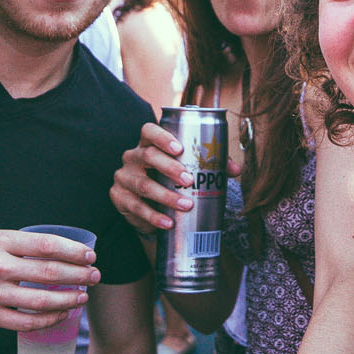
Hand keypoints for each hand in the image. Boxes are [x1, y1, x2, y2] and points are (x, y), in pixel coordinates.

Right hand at [0, 229, 100, 330]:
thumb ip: (24, 246)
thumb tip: (65, 255)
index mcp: (1, 240)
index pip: (47, 244)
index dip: (74, 251)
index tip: (91, 256)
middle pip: (49, 272)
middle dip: (78, 275)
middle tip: (95, 277)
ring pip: (40, 300)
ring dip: (67, 299)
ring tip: (83, 297)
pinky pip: (24, 322)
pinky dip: (47, 320)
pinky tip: (61, 316)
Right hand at [109, 122, 239, 234]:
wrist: (148, 208)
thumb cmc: (168, 181)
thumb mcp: (186, 169)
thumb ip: (211, 165)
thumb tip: (235, 170)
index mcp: (147, 144)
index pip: (148, 131)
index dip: (163, 137)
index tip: (180, 148)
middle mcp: (132, 157)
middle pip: (147, 156)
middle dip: (170, 167)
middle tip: (189, 180)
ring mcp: (124, 177)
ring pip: (143, 184)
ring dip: (166, 196)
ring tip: (186, 205)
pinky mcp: (119, 198)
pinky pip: (136, 207)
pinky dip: (154, 217)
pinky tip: (168, 222)